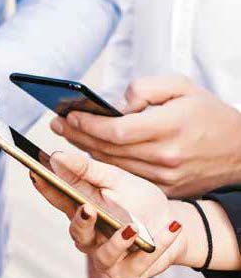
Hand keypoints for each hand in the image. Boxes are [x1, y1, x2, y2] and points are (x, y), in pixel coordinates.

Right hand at [31, 152, 185, 277]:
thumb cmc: (140, 202)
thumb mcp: (117, 180)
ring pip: (105, 255)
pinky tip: (171, 227)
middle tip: (87, 208)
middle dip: (81, 223)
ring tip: (132, 228)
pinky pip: (140, 263)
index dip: (46, 189)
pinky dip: (159, 244)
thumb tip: (58, 156)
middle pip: (77, 233)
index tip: (36, 173)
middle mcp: (90, 238)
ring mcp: (107, 258)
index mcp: (83, 212)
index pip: (60, 201)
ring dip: (118, 242)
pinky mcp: (129, 274)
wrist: (174, 225)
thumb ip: (88, 170)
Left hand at [49, 75, 240, 197]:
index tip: (68, 115)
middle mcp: (165, 156)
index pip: (116, 130)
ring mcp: (164, 178)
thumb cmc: (207, 114)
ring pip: (112, 166)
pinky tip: (88, 153)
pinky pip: (125, 178)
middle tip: (56, 124)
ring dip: (84, 151)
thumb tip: (116, 104)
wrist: (240, 151)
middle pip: (108, 149)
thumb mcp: (182, 86)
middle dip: (77, 135)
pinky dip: (103, 166)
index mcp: (170, 127)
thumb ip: (146, 88)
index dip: (87, 124)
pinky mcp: (163, 191)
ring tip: (67, 135)